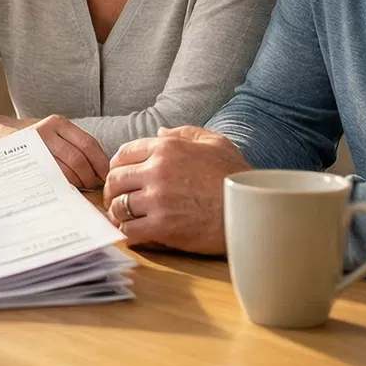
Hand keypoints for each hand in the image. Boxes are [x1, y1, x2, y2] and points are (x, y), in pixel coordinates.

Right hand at [29, 115, 110, 188]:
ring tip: (80, 188)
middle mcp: (47, 129)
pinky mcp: (25, 158)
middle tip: (93, 186)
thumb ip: (71, 144)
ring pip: (65, 169)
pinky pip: (50, 176)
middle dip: (90, 177)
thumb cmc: (28, 140)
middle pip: (79, 159)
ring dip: (78, 183)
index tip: (107, 176)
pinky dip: (62, 185)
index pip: (88, 144)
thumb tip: (99, 167)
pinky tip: (65, 188)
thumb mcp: (49, 133)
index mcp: (59, 123)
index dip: (101, 163)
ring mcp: (35, 144)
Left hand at [100, 126, 250, 253]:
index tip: (122, 178)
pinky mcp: (162, 227)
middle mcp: (157, 170)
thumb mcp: (215, 143)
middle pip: (114, 179)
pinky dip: (126, 233)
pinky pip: (128, 230)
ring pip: (117, 206)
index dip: (118, 167)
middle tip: (118, 200)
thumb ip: (185, 134)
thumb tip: (160, 132)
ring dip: (118, 213)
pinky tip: (134, 233)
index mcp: (167, 148)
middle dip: (113, 190)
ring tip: (125, 218)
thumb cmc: (235, 176)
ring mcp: (158, 199)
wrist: (252, 210)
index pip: (123, 154)